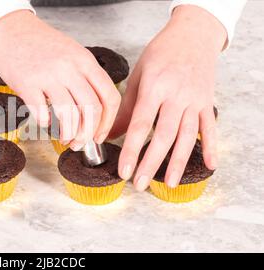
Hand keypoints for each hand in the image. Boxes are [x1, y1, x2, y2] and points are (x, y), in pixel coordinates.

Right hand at [0, 10, 119, 148]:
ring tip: (65, 138)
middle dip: (88, 133)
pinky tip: (45, 122)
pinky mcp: (27, 83)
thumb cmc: (42, 45)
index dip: (108, 122)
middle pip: (91, 109)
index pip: (109, 97)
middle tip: (80, 143)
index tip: (100, 135)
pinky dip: (45, 124)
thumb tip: (94, 115)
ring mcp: (48, 75)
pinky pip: (41, 112)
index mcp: (86, 61)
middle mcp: (70, 68)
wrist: (11, 30)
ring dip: (68, 133)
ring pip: (69, 114)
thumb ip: (85, 78)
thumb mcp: (73, 54)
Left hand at [109, 5, 226, 189]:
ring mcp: (195, 100)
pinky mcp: (207, 102)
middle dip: (151, 163)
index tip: (123, 171)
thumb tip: (109, 135)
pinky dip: (211, 147)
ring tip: (170, 184)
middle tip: (140, 185)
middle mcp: (176, 96)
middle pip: (164, 136)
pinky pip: (210, 128)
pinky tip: (210, 165)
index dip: (131, 151)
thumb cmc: (160, 54)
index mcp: (154, 88)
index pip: (140, 125)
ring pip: (187, 136)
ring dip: (178, 162)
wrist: (191, 34)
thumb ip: (125, 107)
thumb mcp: (138, 76)